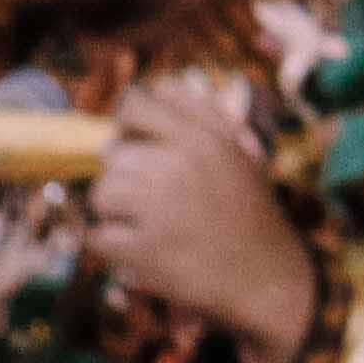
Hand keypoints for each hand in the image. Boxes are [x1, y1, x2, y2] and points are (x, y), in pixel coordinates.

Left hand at [85, 85, 320, 362]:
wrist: (266, 276)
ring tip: (146, 224)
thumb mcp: (240, 151)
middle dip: (125, 177)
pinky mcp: (145, 250)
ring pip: (101, 195)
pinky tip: (140, 250)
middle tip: (152, 198)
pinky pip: (97, 238)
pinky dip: (112, 248)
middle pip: (113, 154)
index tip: (136, 144)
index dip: (127, 125)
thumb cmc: (249, 211)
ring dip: (115, 213)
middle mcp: (181, 165)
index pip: (136, 105)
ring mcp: (161, 208)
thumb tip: (160, 86)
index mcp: (205, 137)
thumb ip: (203, 115)